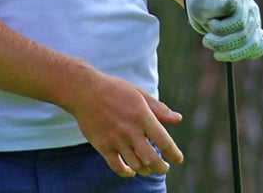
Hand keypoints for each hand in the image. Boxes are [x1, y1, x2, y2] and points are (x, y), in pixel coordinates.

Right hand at [67, 71, 183, 178]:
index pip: (164, 141)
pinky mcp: (102, 146)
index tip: (178, 159)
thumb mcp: (139, 94)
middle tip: (164, 168)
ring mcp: (116, 140)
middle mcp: (131, 130)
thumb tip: (178, 119)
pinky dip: (126, 172)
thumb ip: (159, 109)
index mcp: (143, 116)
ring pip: (135, 164)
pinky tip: (131, 171)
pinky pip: (116, 166)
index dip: (173, 153)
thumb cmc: (115, 90)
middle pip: (151, 158)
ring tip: (149, 169)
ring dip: (145, 170)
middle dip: (160, 167)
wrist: (85, 91)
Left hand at [185, 0, 262, 61]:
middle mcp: (253, 11)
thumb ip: (217, 5)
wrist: (205, 7)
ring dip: (230, 54)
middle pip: (244, 36)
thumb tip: (233, 3)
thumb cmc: (203, 3)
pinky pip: (259, 49)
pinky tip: (229, 53)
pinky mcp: (255, 35)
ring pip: (252, 46)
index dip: (222, 28)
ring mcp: (256, 24)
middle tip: (206, 40)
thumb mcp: (204, 3)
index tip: (210, 24)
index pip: (239, 22)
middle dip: (221, 43)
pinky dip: (244, 54)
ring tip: (215, 52)